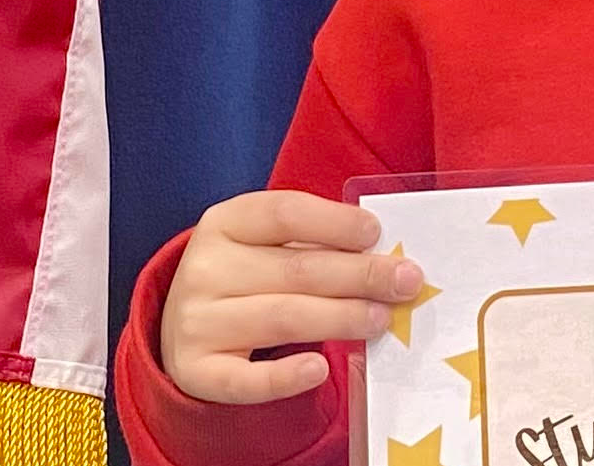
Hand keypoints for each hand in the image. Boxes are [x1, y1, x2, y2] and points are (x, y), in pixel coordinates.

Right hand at [160, 190, 427, 403]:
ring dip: (340, 317)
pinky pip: (245, 380)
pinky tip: (319, 370)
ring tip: (382, 319)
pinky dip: (283, 377)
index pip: (284, 213)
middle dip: (360, 274)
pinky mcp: (196, 371)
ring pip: (281, 317)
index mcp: (224, 223)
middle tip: (408, 281)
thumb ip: (315, 246)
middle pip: (294, 269)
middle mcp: (204, 268)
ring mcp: (196, 321)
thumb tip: (387, 256)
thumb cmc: (246, 277)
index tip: (376, 232)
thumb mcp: (265, 247)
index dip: (334, 222)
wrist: (186, 329)